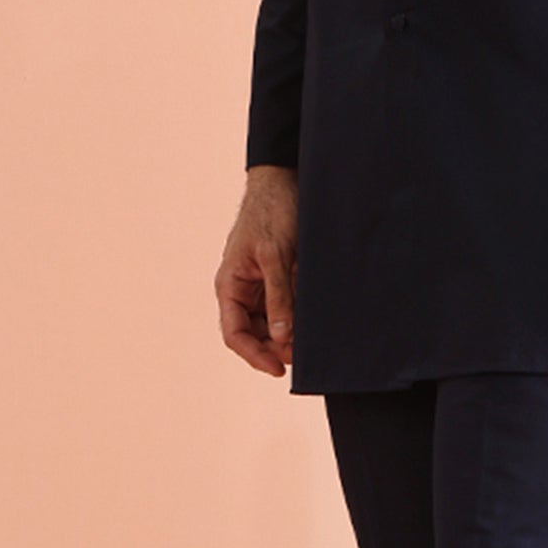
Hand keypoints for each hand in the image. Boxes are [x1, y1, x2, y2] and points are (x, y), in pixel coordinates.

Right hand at [217, 165, 298, 373]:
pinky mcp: (281, 278)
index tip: (279, 368)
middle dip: (277, 348)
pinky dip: (300, 318)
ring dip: (290, 335)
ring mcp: (262, 285)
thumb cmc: (272, 211)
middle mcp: (243, 290)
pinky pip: (288, 307)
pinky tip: (317, 323)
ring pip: (273, 323)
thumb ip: (279, 296)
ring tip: (313, 342)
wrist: (285, 179)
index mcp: (230, 285)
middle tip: (305, 356)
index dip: (255, 355)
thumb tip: (281, 338)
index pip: (234, 334)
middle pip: (255, 334)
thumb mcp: (275, 254)